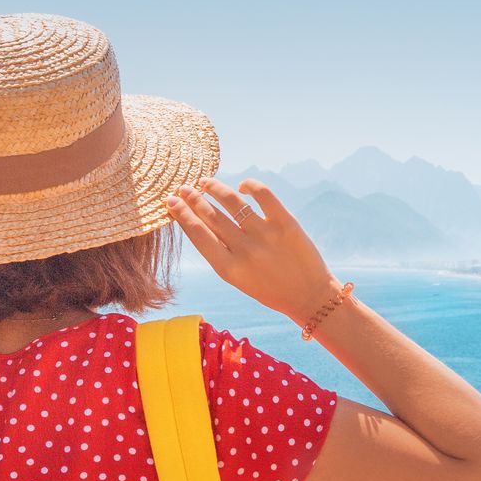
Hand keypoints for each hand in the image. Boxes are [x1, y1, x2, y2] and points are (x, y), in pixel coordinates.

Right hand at [166, 179, 340, 323]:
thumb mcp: (239, 279)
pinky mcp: (286, 224)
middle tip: (183, 188)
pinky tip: (242, 187)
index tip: (170, 201)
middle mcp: (245, 251)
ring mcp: (265, 236)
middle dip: (192, 198)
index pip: (197, 234)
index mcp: (229, 269)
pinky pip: (262, 194)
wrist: (310, 297)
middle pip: (211, 216)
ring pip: (232, 201)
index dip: (181, 214)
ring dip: (214, 188)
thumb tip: (200, 218)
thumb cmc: (270, 288)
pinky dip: (249, 185)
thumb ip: (220, 253)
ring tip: (206, 182)